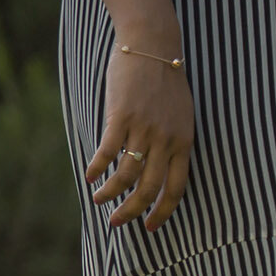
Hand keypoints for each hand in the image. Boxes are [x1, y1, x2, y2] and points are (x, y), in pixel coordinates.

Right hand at [87, 47, 193, 229]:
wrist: (154, 48)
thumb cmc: (167, 84)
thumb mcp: (182, 118)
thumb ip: (174, 143)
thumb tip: (162, 167)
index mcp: (185, 144)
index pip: (177, 188)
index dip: (164, 211)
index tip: (151, 227)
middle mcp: (167, 141)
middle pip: (150, 188)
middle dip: (133, 211)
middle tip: (118, 223)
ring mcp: (145, 129)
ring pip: (127, 174)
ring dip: (111, 193)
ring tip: (99, 200)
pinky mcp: (122, 116)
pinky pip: (108, 150)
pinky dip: (98, 167)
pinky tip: (90, 177)